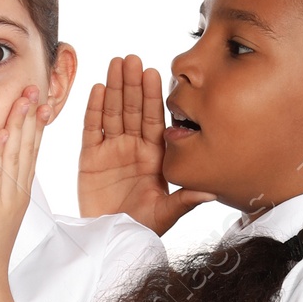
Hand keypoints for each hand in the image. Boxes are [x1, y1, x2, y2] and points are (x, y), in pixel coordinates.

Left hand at [0, 87, 45, 301]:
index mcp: (16, 194)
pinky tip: (4, 131)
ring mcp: (8, 199)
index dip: (33, 125)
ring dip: (22, 123)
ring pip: (17, 154)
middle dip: (33, 115)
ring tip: (27, 97)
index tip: (37, 101)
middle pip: (29, 146)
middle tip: (39, 87)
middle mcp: (17, 193)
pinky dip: (2, 151)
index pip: (27, 152)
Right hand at [79, 55, 213, 233]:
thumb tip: (213, 193)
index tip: (154, 73)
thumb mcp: (166, 215)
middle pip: (132, 109)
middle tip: (132, 58)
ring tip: (115, 63)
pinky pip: (92, 129)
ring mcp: (111, 151)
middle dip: (132, 84)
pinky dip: (93, 109)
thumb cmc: (141, 230)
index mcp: (155, 156)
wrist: (110, 243)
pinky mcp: (89, 159)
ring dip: (113, 88)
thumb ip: (186, 200)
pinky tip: (96, 89)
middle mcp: (134, 148)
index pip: (154, 120)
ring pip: (112, 113)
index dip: (152, 96)